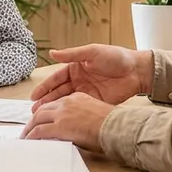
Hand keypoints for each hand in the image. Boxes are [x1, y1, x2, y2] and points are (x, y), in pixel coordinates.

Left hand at [20, 93, 112, 152]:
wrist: (115, 127)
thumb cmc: (111, 125)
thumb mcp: (93, 113)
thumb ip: (80, 117)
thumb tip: (73, 129)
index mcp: (76, 97)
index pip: (55, 104)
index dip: (46, 112)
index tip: (41, 119)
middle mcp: (67, 103)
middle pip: (43, 109)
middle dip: (33, 119)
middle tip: (28, 128)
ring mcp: (62, 114)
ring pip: (38, 119)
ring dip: (29, 128)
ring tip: (25, 137)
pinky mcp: (59, 126)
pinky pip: (40, 131)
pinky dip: (31, 136)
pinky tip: (28, 141)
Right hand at [30, 44, 153, 110]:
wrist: (137, 70)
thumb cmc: (116, 57)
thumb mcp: (92, 52)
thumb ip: (72, 54)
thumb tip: (52, 53)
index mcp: (76, 67)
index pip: (56, 78)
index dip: (45, 87)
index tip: (34, 96)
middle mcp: (79, 81)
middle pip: (59, 92)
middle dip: (47, 101)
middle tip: (35, 110)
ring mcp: (87, 92)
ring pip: (67, 102)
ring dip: (56, 109)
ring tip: (43, 117)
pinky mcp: (95, 102)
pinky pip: (80, 108)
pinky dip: (70, 114)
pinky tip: (62, 120)